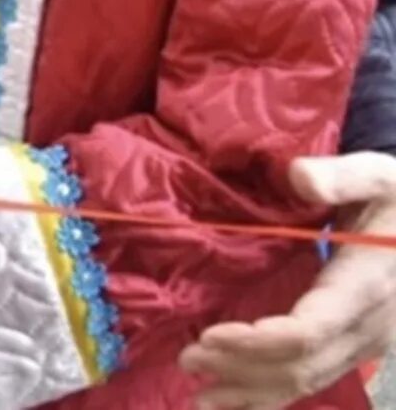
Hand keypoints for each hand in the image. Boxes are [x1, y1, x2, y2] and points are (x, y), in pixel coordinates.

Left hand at [181, 153, 395, 408]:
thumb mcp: (377, 176)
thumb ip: (339, 177)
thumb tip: (298, 176)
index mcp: (366, 286)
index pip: (310, 330)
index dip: (258, 341)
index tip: (210, 336)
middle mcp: (370, 325)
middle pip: (302, 363)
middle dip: (241, 367)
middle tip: (187, 359)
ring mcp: (369, 342)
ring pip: (310, 379)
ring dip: (254, 390)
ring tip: (201, 396)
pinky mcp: (361, 345)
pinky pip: (319, 375)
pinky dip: (278, 393)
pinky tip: (241, 400)